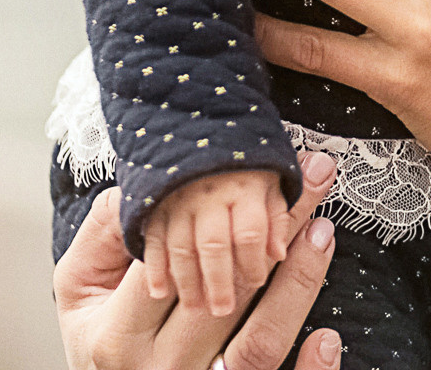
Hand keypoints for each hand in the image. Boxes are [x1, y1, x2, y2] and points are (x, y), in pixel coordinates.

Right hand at [55, 152, 339, 369]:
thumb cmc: (95, 331)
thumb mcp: (77, 283)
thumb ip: (104, 233)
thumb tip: (151, 192)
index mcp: (118, 335)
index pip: (176, 261)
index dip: (216, 210)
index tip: (254, 165)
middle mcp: (161, 368)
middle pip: (229, 292)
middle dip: (275, 229)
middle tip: (310, 179)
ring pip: (259, 343)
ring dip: (299, 284)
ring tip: (321, 232)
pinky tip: (328, 337)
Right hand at [142, 168, 290, 316]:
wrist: (193, 123)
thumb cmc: (240, 156)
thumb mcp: (269, 176)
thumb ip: (276, 215)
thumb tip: (279, 253)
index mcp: (244, 185)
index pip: (250, 233)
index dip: (254, 262)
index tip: (255, 281)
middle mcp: (209, 192)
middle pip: (214, 244)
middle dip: (219, 281)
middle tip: (223, 308)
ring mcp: (178, 198)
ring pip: (181, 247)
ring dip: (188, 281)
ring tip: (196, 307)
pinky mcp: (154, 203)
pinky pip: (152, 238)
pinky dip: (155, 266)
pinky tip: (160, 290)